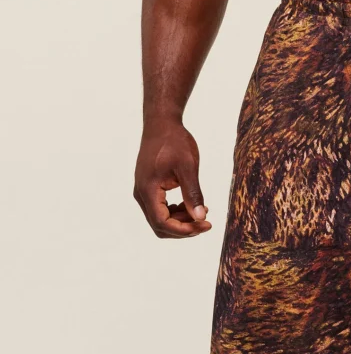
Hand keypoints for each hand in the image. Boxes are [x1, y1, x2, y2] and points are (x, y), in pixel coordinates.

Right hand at [134, 119, 211, 237]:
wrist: (161, 124)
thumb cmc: (174, 141)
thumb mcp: (188, 167)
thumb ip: (193, 194)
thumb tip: (200, 217)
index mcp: (148, 189)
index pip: (162, 222)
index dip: (184, 230)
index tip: (205, 225)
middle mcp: (141, 194)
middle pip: (160, 225)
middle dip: (184, 229)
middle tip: (206, 222)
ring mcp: (143, 192)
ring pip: (160, 220)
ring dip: (181, 221)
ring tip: (201, 211)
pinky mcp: (149, 188)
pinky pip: (160, 210)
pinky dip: (176, 213)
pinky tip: (190, 205)